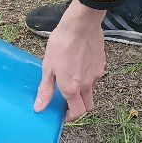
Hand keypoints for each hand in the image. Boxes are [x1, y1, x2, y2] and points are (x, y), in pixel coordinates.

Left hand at [34, 0, 104, 122]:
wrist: (81, 24)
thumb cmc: (61, 43)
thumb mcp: (47, 67)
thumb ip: (45, 90)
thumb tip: (39, 108)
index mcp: (71, 88)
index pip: (77, 113)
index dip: (70, 117)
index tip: (62, 114)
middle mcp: (87, 85)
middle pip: (88, 107)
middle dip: (78, 108)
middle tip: (67, 101)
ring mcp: (96, 75)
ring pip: (91, 91)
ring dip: (83, 92)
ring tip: (71, 77)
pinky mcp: (102, 65)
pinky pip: (95, 77)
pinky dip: (88, 77)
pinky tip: (79, 64)